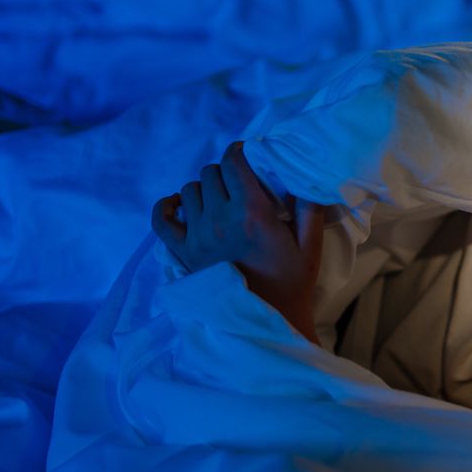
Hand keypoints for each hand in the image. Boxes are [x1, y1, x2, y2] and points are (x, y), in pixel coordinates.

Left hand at [151, 142, 324, 340]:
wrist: (266, 320)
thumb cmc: (292, 283)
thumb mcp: (310, 246)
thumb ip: (309, 209)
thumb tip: (306, 177)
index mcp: (251, 214)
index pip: (233, 163)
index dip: (240, 151)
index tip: (248, 154)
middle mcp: (219, 220)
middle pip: (210, 173)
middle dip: (225, 172)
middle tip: (239, 184)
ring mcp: (197, 237)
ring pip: (189, 191)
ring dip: (203, 189)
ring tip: (219, 199)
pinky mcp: (183, 253)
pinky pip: (160, 219)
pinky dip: (167, 207)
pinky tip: (180, 205)